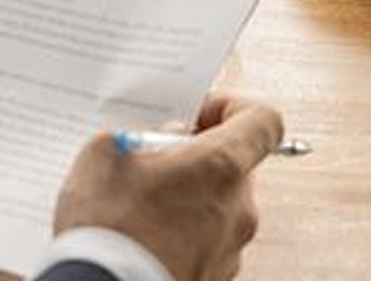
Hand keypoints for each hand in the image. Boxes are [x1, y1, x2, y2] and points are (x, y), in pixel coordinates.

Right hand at [54, 93, 283, 280]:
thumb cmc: (108, 229)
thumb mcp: (108, 153)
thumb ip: (143, 135)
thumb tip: (159, 144)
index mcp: (221, 167)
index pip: (263, 120)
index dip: (232, 107)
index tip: (197, 115)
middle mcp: (238, 208)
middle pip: (236, 164)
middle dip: (197, 156)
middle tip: (153, 161)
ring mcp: (231, 249)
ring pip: (219, 204)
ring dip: (188, 196)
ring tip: (140, 204)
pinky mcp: (216, 277)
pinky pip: (208, 240)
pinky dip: (184, 231)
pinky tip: (144, 236)